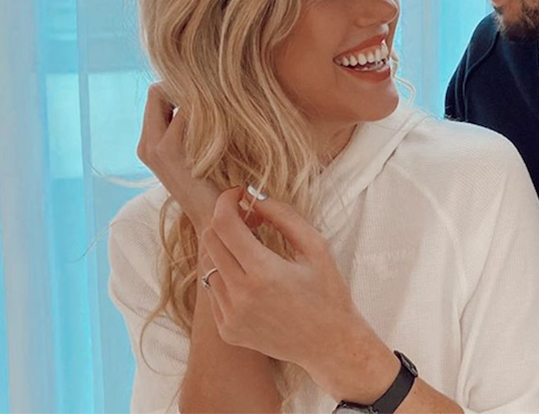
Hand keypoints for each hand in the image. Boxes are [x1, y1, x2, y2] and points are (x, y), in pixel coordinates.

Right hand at [136, 83, 220, 231]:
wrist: (215, 220)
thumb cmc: (216, 186)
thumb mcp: (198, 153)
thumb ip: (193, 128)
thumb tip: (207, 96)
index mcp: (150, 144)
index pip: (158, 94)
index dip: (181, 89)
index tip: (210, 99)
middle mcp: (147, 144)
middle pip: (158, 90)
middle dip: (185, 88)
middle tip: (214, 100)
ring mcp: (156, 148)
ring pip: (172, 95)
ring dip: (200, 98)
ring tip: (223, 111)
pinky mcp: (170, 151)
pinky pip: (189, 111)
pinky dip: (210, 111)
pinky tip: (229, 124)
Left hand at [200, 187, 398, 402]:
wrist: (330, 344)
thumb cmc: (328, 292)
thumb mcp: (315, 247)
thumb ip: (284, 216)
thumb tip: (254, 196)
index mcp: (263, 272)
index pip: (225, 224)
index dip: (227, 201)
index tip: (238, 193)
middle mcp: (239, 296)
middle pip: (211, 241)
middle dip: (226, 221)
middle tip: (249, 217)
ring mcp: (229, 316)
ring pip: (209, 265)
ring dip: (226, 249)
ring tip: (253, 248)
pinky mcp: (226, 329)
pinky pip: (214, 291)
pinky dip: (228, 275)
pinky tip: (252, 278)